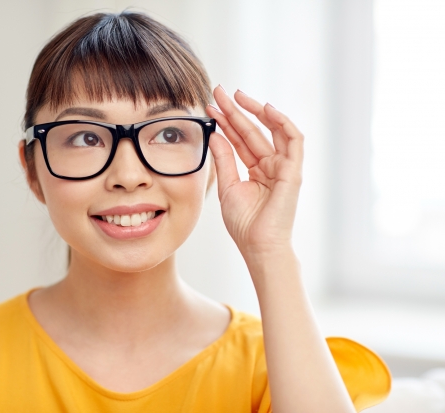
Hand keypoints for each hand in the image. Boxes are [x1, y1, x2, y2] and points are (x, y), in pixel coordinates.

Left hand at [205, 86, 303, 257]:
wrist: (258, 246)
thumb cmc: (244, 223)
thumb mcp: (228, 186)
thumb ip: (224, 159)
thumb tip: (215, 134)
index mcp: (256, 170)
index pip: (239, 139)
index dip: (225, 122)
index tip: (208, 107)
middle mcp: (271, 165)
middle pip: (252, 130)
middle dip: (235, 110)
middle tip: (218, 91)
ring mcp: (283, 166)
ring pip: (271, 130)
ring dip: (254, 111)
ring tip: (235, 96)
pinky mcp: (294, 170)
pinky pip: (293, 140)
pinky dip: (282, 122)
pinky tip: (265, 109)